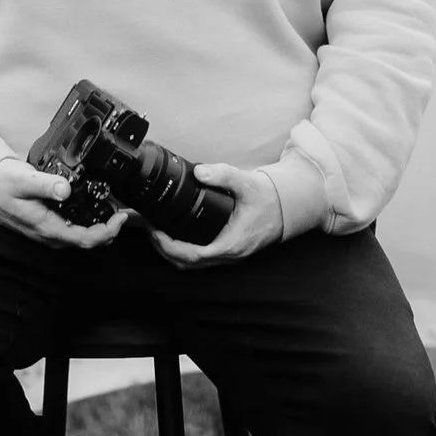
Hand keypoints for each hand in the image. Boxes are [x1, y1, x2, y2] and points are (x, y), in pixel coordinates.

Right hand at [0, 157, 131, 251]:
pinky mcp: (49, 226)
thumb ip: (45, 185)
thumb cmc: (3, 185)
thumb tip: (65, 189)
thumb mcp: (23, 180)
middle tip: (123, 213)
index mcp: (47, 226)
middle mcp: (50, 234)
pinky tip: (96, 210)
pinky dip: (90, 224)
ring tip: (115, 211)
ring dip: (101, 229)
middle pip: (87, 242)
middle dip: (109, 231)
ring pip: (82, 239)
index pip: (84, 240)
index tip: (120, 218)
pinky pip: (74, 231)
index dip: (107, 232)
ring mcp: (50, 232)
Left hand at [149, 162, 283, 268]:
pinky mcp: (225, 251)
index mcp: (230, 244)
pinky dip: (181, 249)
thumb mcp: (247, 183)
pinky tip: (173, 233)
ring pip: (191, 263)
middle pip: (185, 263)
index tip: (154, 230)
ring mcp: (226, 256)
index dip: (169, 246)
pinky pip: (198, 257)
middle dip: (163, 248)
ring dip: (170, 250)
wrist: (287, 207)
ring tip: (156, 229)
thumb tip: (200, 171)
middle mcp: (227, 255)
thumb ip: (223, 175)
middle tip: (149, 227)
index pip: (192, 256)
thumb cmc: (268, 199)